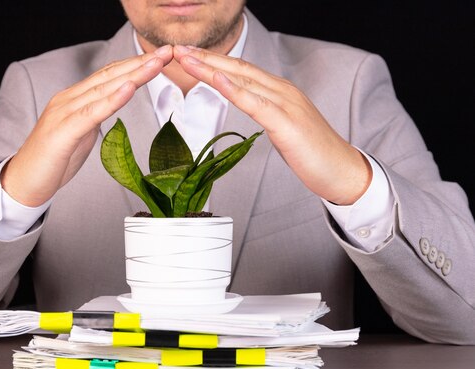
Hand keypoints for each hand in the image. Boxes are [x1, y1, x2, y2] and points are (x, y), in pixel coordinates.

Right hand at [0, 45, 172, 206]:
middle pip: (109, 76)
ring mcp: (64, 113)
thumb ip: (94, 116)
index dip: (135, 64)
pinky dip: (112, 99)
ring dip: (133, 75)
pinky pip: (91, 113)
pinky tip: (129, 88)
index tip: (160, 57)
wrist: (23, 182)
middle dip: (140, 63)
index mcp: (74, 99)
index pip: (108, 76)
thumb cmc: (52, 161)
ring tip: (156, 63)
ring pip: (103, 89)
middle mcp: (68, 100)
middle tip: (167, 52)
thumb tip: (111, 107)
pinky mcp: (63, 132)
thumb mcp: (80, 134)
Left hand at [173, 45, 370, 204]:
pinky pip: (255, 103)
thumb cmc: (312, 152)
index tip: (188, 55)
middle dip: (205, 57)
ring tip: (186, 59)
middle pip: (237, 69)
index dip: (213, 61)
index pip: (240, 71)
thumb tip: (249, 107)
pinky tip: (216, 80)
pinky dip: (234, 90)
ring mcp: (285, 104)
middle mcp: (282, 91)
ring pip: (242, 81)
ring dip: (211, 68)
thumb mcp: (283, 127)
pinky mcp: (287, 123)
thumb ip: (266, 113)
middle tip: (177, 48)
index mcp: (279, 91)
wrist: (341, 169)